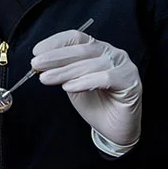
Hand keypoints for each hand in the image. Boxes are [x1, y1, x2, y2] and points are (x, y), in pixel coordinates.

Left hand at [32, 30, 141, 150]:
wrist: (114, 130)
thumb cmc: (95, 105)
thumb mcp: (72, 84)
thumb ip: (61, 71)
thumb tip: (40, 62)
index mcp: (98, 49)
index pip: (77, 38)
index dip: (56, 43)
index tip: (37, 52)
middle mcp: (112, 53)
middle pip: (81, 49)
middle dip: (55, 57)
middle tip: (36, 64)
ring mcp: (124, 66)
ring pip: (90, 64)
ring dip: (65, 71)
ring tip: (46, 78)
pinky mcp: (131, 82)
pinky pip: (105, 78)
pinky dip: (84, 82)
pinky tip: (69, 87)